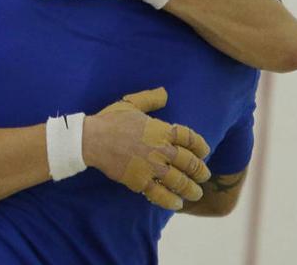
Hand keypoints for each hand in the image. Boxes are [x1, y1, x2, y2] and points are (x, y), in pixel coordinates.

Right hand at [83, 87, 210, 210]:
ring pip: (179, 181)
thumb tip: (165, 93)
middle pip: (190, 162)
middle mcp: (161, 149)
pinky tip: (177, 203)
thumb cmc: (111, 120)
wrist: (92, 139)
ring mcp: (151, 167)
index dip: (200, 145)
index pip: (190, 138)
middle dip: (200, 170)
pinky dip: (171, 200)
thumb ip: (151, 99)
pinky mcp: (140, 181)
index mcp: (161, 130)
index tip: (205, 151)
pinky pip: (160, 194)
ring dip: (191, 188)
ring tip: (196, 193)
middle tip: (204, 175)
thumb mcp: (132, 103)